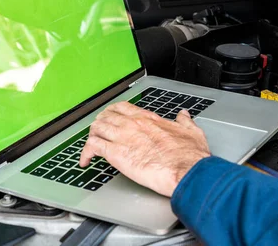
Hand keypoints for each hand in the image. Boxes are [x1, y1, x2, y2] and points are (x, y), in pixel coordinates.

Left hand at [79, 102, 210, 196]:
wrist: (186, 170)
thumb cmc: (189, 156)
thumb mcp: (192, 132)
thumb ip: (185, 122)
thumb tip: (184, 116)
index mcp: (148, 119)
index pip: (122, 108)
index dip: (112, 113)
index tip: (110, 119)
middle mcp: (133, 124)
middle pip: (105, 116)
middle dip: (99, 124)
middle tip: (97, 133)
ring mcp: (123, 137)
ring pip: (96, 128)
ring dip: (91, 136)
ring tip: (90, 147)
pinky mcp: (116, 154)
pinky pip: (92, 147)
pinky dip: (85, 153)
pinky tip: (86, 160)